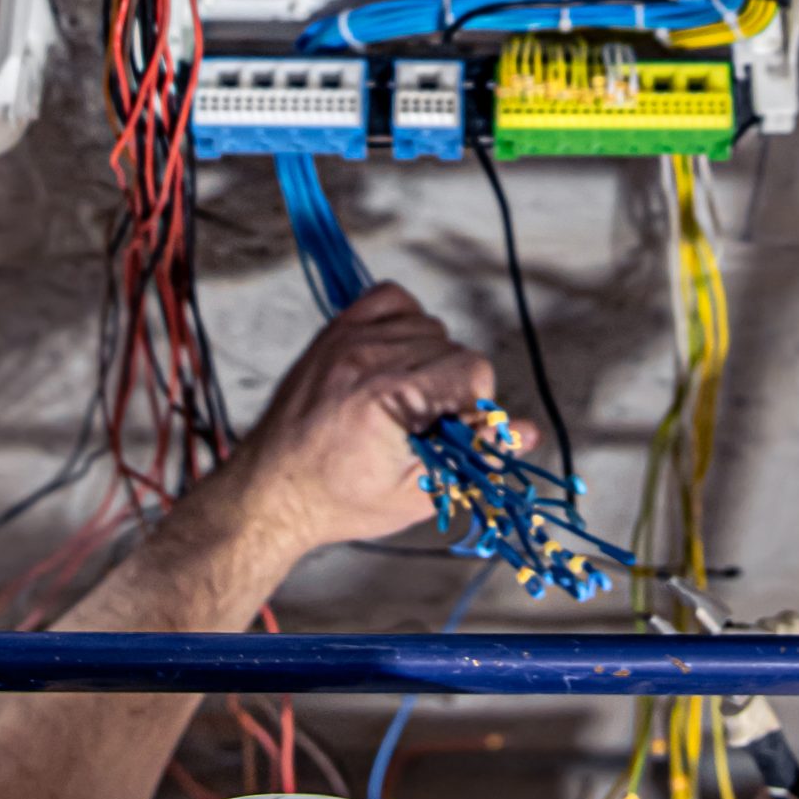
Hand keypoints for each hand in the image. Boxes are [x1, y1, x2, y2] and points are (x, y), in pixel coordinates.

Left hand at [238, 283, 534, 557]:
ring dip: (429, 359)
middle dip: (452, 389)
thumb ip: (475, 458)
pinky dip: (404, 322)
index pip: (473, 369)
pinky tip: (395, 361)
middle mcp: (368, 357)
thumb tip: (528, 432)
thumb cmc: (340, 499)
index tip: (452, 435)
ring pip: (429, 326)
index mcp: (389, 397)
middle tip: (423, 428)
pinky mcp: (335, 330)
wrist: (271, 490)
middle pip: (454, 348)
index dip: (474, 407)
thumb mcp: (417, 494)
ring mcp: (348, 338)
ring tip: (403, 401)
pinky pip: (392, 298)